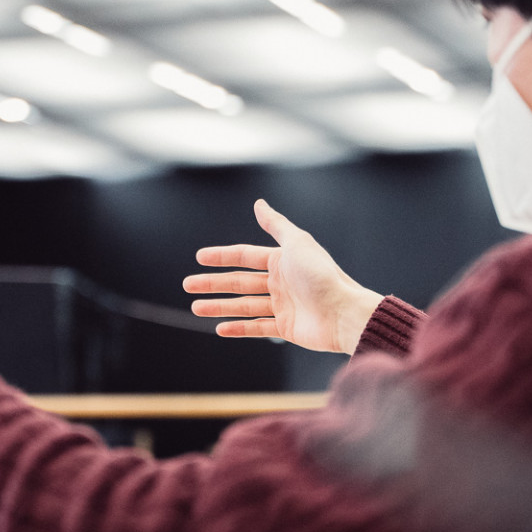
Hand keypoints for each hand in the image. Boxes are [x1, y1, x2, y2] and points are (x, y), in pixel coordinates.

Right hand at [183, 200, 383, 353]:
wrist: (343, 313)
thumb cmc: (322, 275)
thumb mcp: (297, 243)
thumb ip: (276, 225)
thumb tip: (259, 203)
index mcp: (282, 261)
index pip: (245, 257)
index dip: (222, 257)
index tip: (199, 257)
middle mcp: (281, 282)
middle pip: (239, 282)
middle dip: (213, 283)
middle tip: (188, 285)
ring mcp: (282, 306)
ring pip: (243, 305)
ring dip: (219, 307)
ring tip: (195, 307)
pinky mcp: (286, 328)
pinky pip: (256, 327)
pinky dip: (238, 328)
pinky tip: (219, 328)